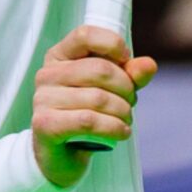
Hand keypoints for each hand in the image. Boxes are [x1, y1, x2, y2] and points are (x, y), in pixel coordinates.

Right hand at [31, 25, 157, 187]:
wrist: (61, 156)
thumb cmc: (86, 114)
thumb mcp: (112, 90)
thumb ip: (130, 75)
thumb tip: (149, 65)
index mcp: (59, 56)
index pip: (85, 34)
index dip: (112, 44)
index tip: (127, 61)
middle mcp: (47, 74)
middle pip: (100, 70)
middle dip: (126, 89)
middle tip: (130, 104)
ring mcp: (42, 99)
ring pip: (99, 98)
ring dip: (123, 112)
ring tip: (126, 120)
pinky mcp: (45, 124)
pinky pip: (89, 121)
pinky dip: (114, 128)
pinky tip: (121, 133)